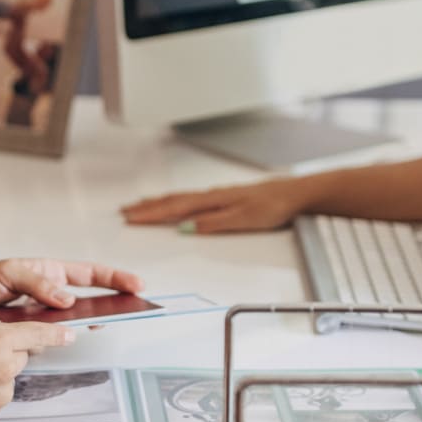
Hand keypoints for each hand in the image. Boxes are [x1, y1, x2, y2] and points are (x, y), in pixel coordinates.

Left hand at [0, 258, 144, 330]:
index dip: (114, 279)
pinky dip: (55, 342)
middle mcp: (47, 296)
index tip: (136, 284)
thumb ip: (37, 283)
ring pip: (70, 323)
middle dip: (111, 304)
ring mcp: (39, 318)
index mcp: (47, 272)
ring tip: (104, 326)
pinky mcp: (26, 338)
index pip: (88, 275)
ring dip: (84, 325)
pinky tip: (62, 342)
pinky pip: (47, 341)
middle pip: (87, 301)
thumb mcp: (7, 272)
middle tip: (133, 310)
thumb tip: (67, 298)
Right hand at [120, 179, 306, 233]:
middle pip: (173, 201)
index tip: (130, 218)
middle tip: (126, 211)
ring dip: (159, 202)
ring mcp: (218, 195)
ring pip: (181, 198)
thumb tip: (187, 227)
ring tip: (142, 205)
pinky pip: (192, 198)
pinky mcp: (225, 197)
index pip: (175, 208)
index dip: (151, 214)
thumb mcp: (244, 219)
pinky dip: (177, 200)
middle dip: (148, 207)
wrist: (295, 194)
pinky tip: (177, 203)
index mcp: (213, 200)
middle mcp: (212, 195)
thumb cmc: (274, 206)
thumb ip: (214, 223)